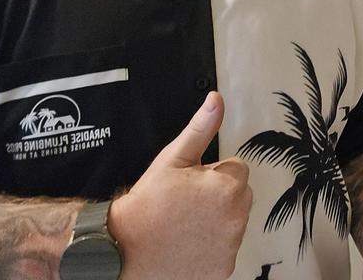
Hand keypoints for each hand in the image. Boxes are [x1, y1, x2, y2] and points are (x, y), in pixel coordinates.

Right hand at [108, 92, 251, 279]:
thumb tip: (216, 100)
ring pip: (232, 221)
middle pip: (238, 195)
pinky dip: (212, 247)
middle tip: (187, 203)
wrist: (123, 253)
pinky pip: (225, 249)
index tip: (192, 183)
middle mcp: (237, 218)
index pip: (236, 168)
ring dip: (217, 220)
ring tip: (184, 223)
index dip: (212, 173)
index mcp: (229, 187)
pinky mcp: (223, 270)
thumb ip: (201, 128)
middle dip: (218, 195)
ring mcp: (231, 247)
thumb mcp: (173, 158)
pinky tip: (189, 244)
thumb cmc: (148, 206)